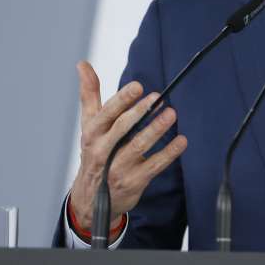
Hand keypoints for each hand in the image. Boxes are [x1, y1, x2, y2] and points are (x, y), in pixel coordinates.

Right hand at [68, 61, 187, 228]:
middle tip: (158, 98)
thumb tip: (82, 64)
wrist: (91, 200)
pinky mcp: (134, 182)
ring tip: (171, 114)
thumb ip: (89, 94)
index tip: (138, 87)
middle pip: (123, 128)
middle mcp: (103, 150)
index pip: (106, 114)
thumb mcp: (88, 124)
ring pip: (139, 146)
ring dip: (156, 130)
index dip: (122, 100)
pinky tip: (181, 141)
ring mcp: (118, 168)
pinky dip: (169, 153)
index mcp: (92, 133)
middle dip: (140, 112)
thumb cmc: (95, 153)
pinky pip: (154, 166)